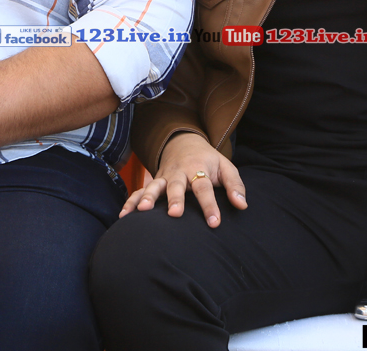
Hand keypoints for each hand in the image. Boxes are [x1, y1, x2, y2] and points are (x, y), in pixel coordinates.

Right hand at [119, 132, 246, 227]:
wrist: (184, 143)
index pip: (204, 188)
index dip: (209, 205)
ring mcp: (164, 177)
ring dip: (147, 197)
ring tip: (142, 211)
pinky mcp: (153, 182)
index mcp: (198, 168)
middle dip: (175, 199)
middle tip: (174, 214)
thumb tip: (242, 205)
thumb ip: (235, 185)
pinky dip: (130, 201)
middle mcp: (179, 172)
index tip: (214, 223)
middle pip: (176, 186)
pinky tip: (124, 216)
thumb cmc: (208, 161)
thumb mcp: (226, 167)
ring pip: (154, 186)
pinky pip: (139, 191)